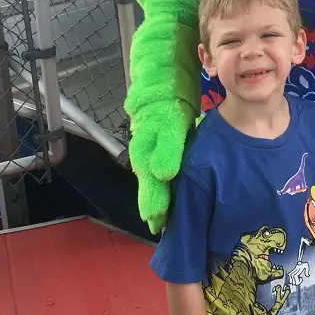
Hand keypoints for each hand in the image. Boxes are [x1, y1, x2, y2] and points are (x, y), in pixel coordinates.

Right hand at [128, 99, 195, 232]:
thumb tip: (161, 176)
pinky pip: (158, 174)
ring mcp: (149, 154)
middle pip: (148, 191)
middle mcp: (143, 159)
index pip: (150, 190)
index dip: (156, 209)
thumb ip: (167, 149)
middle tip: (161, 231)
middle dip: (154, 211)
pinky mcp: (157, 149)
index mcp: (144, 157)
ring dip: (157, 201)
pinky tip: (168, 194)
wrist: (164, 84)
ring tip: (163, 219)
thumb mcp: (171, 125)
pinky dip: (162, 187)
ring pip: (152, 184)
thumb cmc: (168, 105)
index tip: (160, 227)